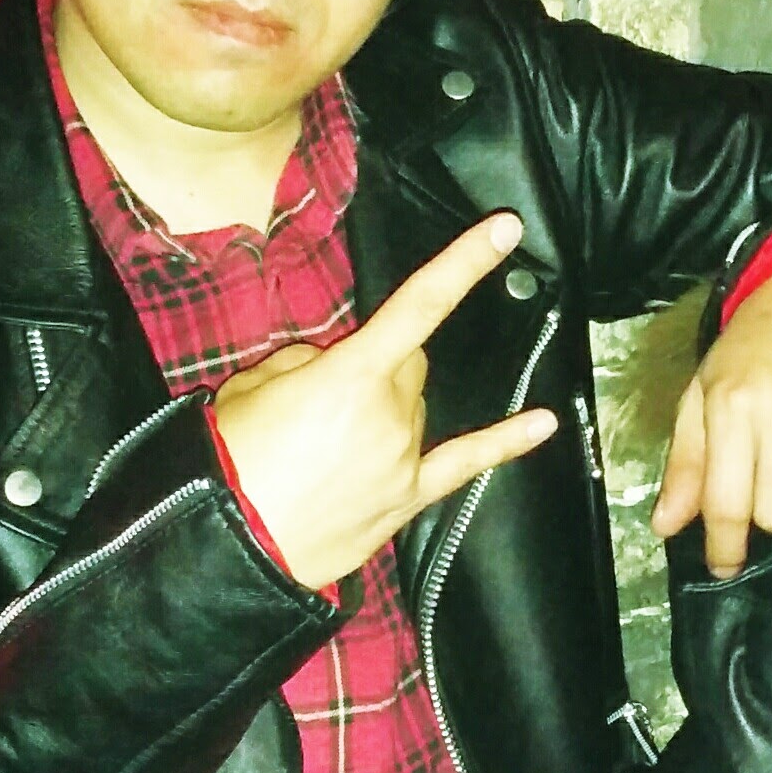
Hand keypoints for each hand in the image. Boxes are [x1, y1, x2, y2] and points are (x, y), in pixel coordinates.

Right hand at [213, 212, 555, 589]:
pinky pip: (464, 463)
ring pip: (417, 409)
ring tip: (328, 446)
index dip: (464, 262)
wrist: (226, 544)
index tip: (504, 229)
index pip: (419, 305)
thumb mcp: (254, 387)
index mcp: (352, 375)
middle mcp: (391, 413)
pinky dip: (505, 442)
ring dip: (388, 410)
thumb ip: (309, 364)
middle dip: (379, 366)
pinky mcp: (408, 499)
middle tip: (324, 398)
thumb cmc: (229, 460)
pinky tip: (545, 422)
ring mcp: (405, 458)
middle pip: (411, 364)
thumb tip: (338, 370)